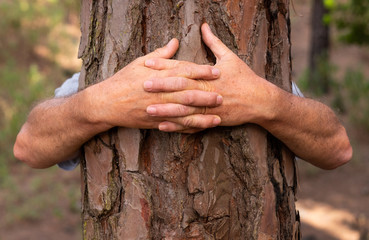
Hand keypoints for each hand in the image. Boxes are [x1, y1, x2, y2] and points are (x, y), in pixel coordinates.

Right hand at [85, 38, 222, 131]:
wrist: (107, 103)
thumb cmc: (124, 80)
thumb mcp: (140, 62)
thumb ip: (161, 54)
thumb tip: (175, 42)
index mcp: (159, 76)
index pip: (185, 72)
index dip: (202, 72)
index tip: (217, 71)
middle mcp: (161, 94)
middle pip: (188, 94)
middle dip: (207, 95)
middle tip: (222, 96)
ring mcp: (159, 110)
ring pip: (185, 114)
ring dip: (202, 116)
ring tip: (217, 117)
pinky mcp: (156, 123)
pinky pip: (175, 127)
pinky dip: (189, 129)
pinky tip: (201, 129)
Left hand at [144, 23, 277, 130]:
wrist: (260, 101)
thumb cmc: (245, 78)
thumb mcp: (230, 57)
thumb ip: (214, 42)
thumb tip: (204, 25)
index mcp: (209, 74)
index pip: (183, 68)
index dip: (165, 65)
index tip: (147, 63)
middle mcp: (207, 90)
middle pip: (181, 88)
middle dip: (161, 87)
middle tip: (142, 85)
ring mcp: (209, 107)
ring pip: (184, 109)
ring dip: (166, 110)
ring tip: (148, 109)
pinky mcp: (211, 120)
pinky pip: (192, 124)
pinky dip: (177, 126)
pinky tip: (163, 127)